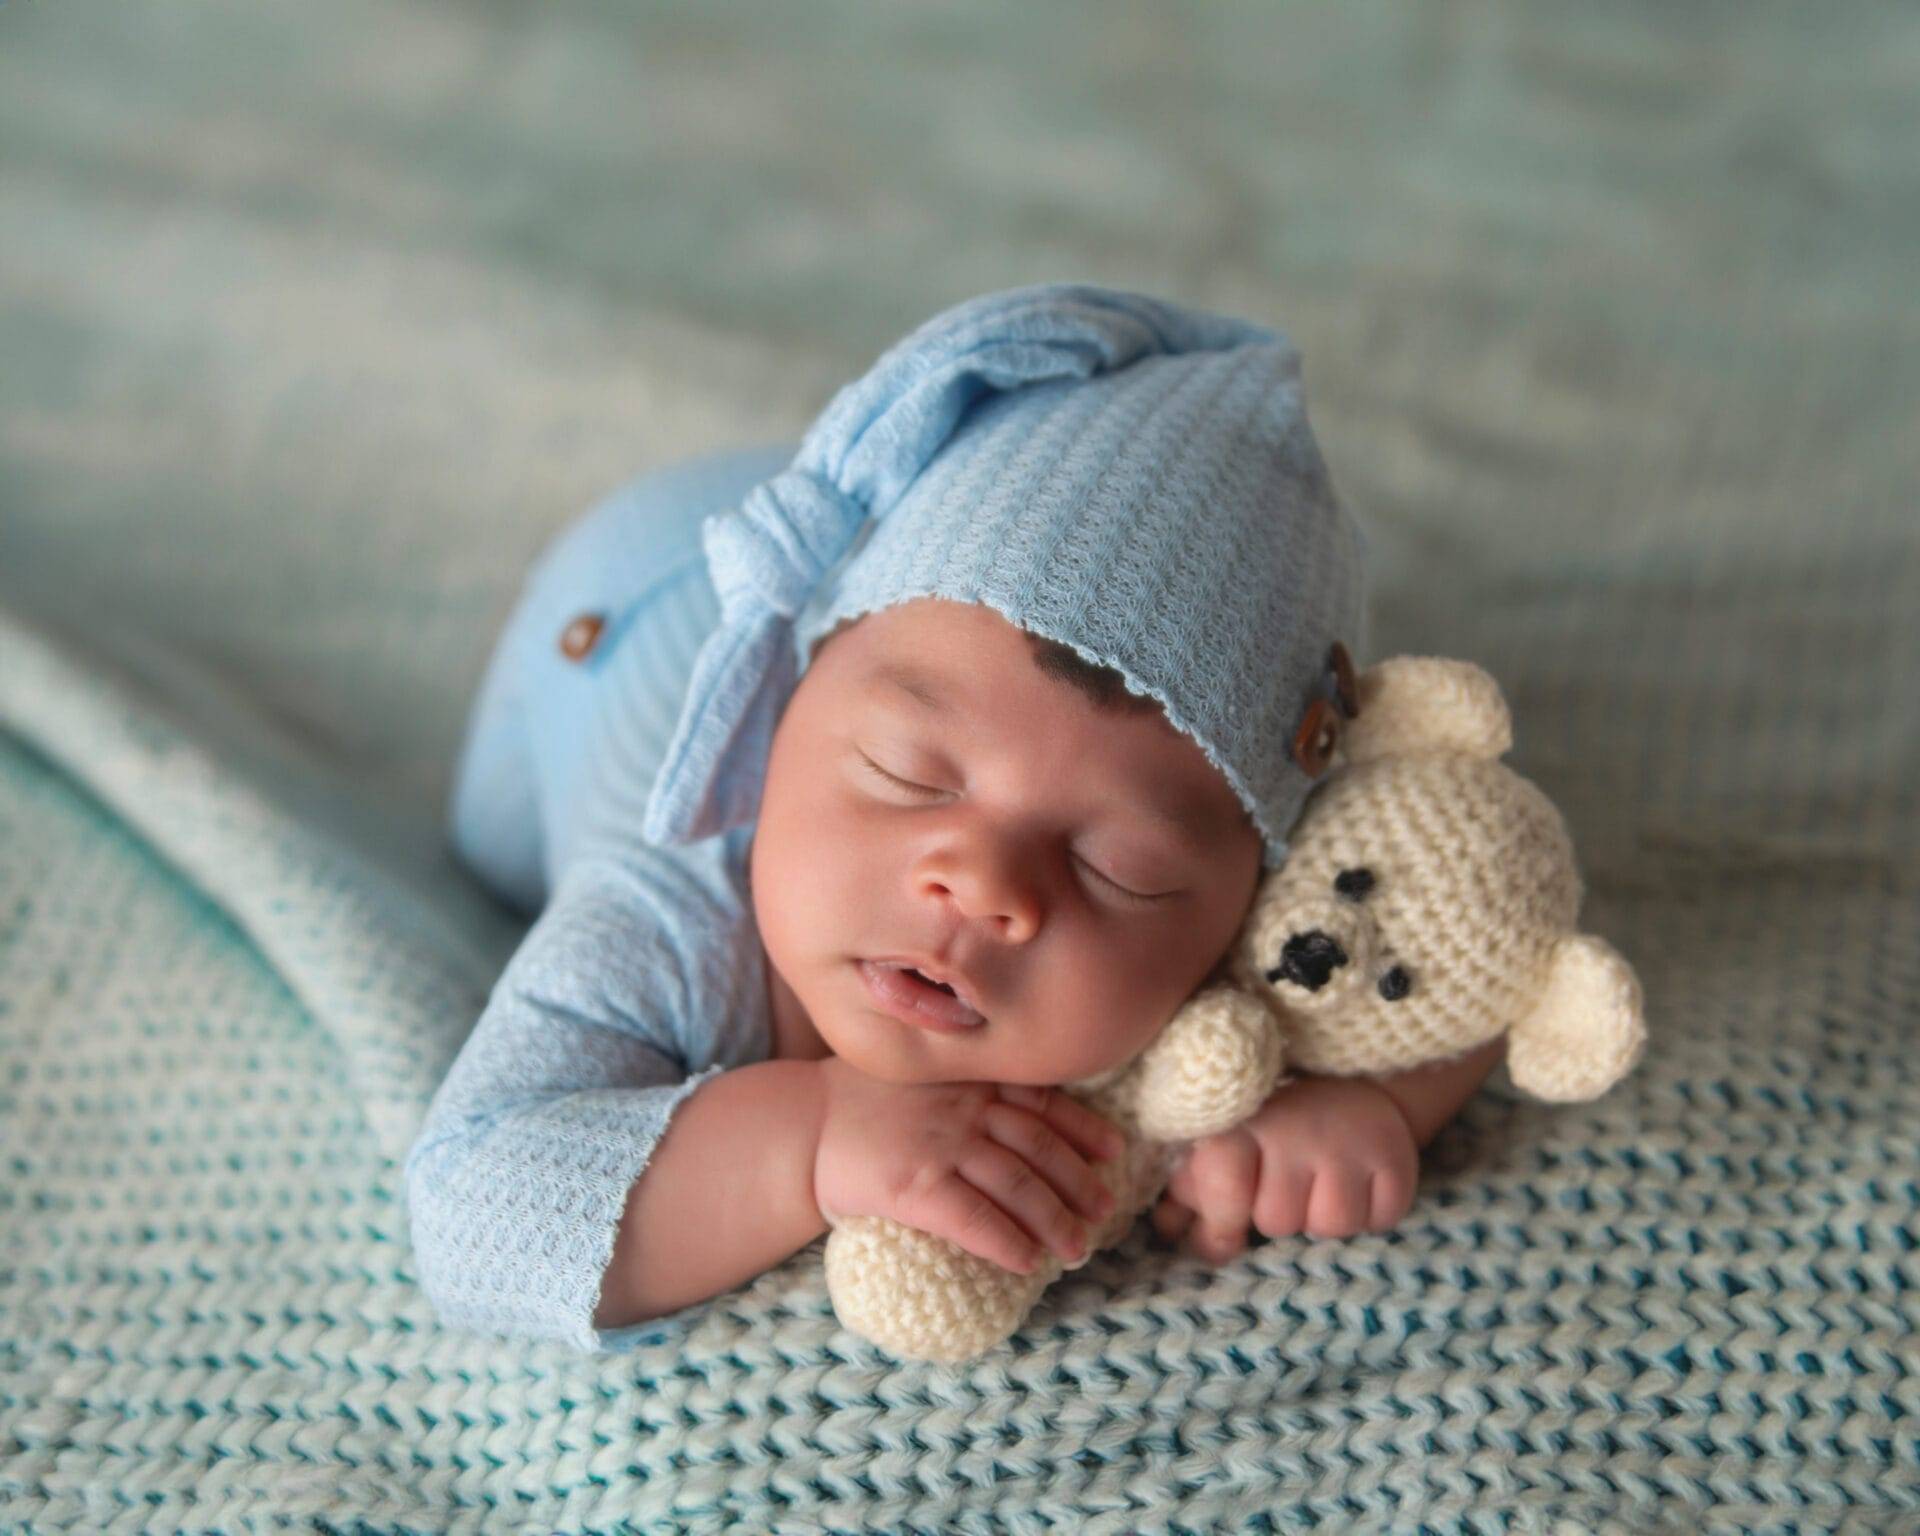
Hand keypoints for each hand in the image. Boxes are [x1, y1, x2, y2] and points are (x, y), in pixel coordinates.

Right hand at [811, 1057, 1127, 1274]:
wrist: (802, 1125)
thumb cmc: (858, 1103)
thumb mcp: (919, 1075)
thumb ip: (964, 1088)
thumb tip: (1015, 1119)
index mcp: (967, 1079)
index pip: (1043, 1100)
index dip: (1084, 1127)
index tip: (1114, 1150)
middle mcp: (964, 1106)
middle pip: (1040, 1146)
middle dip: (1079, 1182)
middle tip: (1103, 1210)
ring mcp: (943, 1145)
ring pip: (1019, 1185)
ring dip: (1056, 1220)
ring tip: (1077, 1247)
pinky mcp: (917, 1186)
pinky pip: (976, 1219)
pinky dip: (1009, 1242)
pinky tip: (1028, 1262)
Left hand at [1150, 1075, 1417, 1262]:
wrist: (1351, 1083)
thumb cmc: (1273, 1128)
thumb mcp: (1226, 1144)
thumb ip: (1192, 1190)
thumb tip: (1168, 1230)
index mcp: (1241, 1122)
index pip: (1221, 1182)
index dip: (1221, 1218)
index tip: (1228, 1227)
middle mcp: (1294, 1126)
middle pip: (1276, 1219)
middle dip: (1278, 1216)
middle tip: (1287, 1185)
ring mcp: (1348, 1142)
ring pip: (1329, 1226)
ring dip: (1325, 1217)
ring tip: (1323, 1182)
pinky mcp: (1396, 1158)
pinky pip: (1379, 1219)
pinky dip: (1372, 1213)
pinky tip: (1360, 1183)